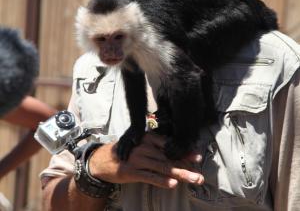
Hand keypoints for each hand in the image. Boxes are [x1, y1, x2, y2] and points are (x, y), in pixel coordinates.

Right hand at [88, 132, 203, 188]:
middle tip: (200, 175)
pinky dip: (161, 180)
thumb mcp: (141, 144)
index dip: (184, 152)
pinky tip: (172, 184)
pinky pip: (150, 176)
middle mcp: (145, 147)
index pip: (170, 145)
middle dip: (186, 166)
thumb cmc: (126, 151)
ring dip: (180, 174)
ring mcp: (138, 159)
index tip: (198, 157)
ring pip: (163, 167)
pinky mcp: (132, 171)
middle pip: (169, 157)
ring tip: (194, 179)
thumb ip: (156, 147)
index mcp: (148, 138)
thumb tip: (174, 153)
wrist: (103, 159)